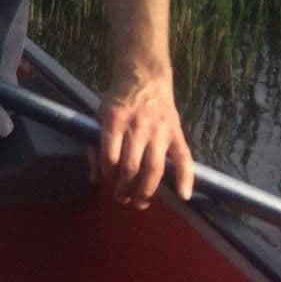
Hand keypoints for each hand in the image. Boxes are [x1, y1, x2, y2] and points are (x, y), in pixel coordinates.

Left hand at [92, 74, 193, 207]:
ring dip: (146, 190)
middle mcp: (138, 126)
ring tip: (139, 203)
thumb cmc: (118, 101)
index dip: (107, 174)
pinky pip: (184, 158)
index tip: (105, 182)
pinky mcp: (176, 133)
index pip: (110, 156)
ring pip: (154, 168)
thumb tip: (95, 179)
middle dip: (124, 188)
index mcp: (115, 120)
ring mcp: (159, 130)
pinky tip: (183, 195)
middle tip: (120, 199)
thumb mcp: (99, 117)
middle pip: (131, 167)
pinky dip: (186, 178)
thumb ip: (95, 146)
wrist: (144, 78)